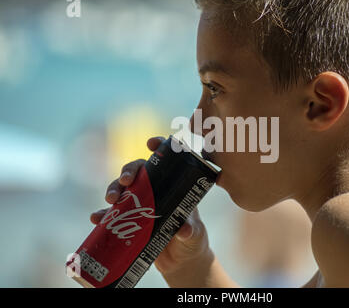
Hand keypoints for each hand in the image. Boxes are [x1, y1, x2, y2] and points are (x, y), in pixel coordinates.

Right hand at [90, 136, 211, 275]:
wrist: (181, 262)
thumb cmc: (193, 241)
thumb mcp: (194, 234)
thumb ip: (190, 231)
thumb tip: (183, 230)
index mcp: (174, 187)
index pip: (166, 160)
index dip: (158, 146)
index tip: (150, 143)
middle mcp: (155, 191)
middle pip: (138, 171)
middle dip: (128, 171)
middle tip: (125, 181)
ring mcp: (140, 205)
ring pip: (122, 189)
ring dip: (113, 190)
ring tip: (111, 201)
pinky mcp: (128, 221)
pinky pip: (112, 214)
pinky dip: (102, 215)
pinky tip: (96, 218)